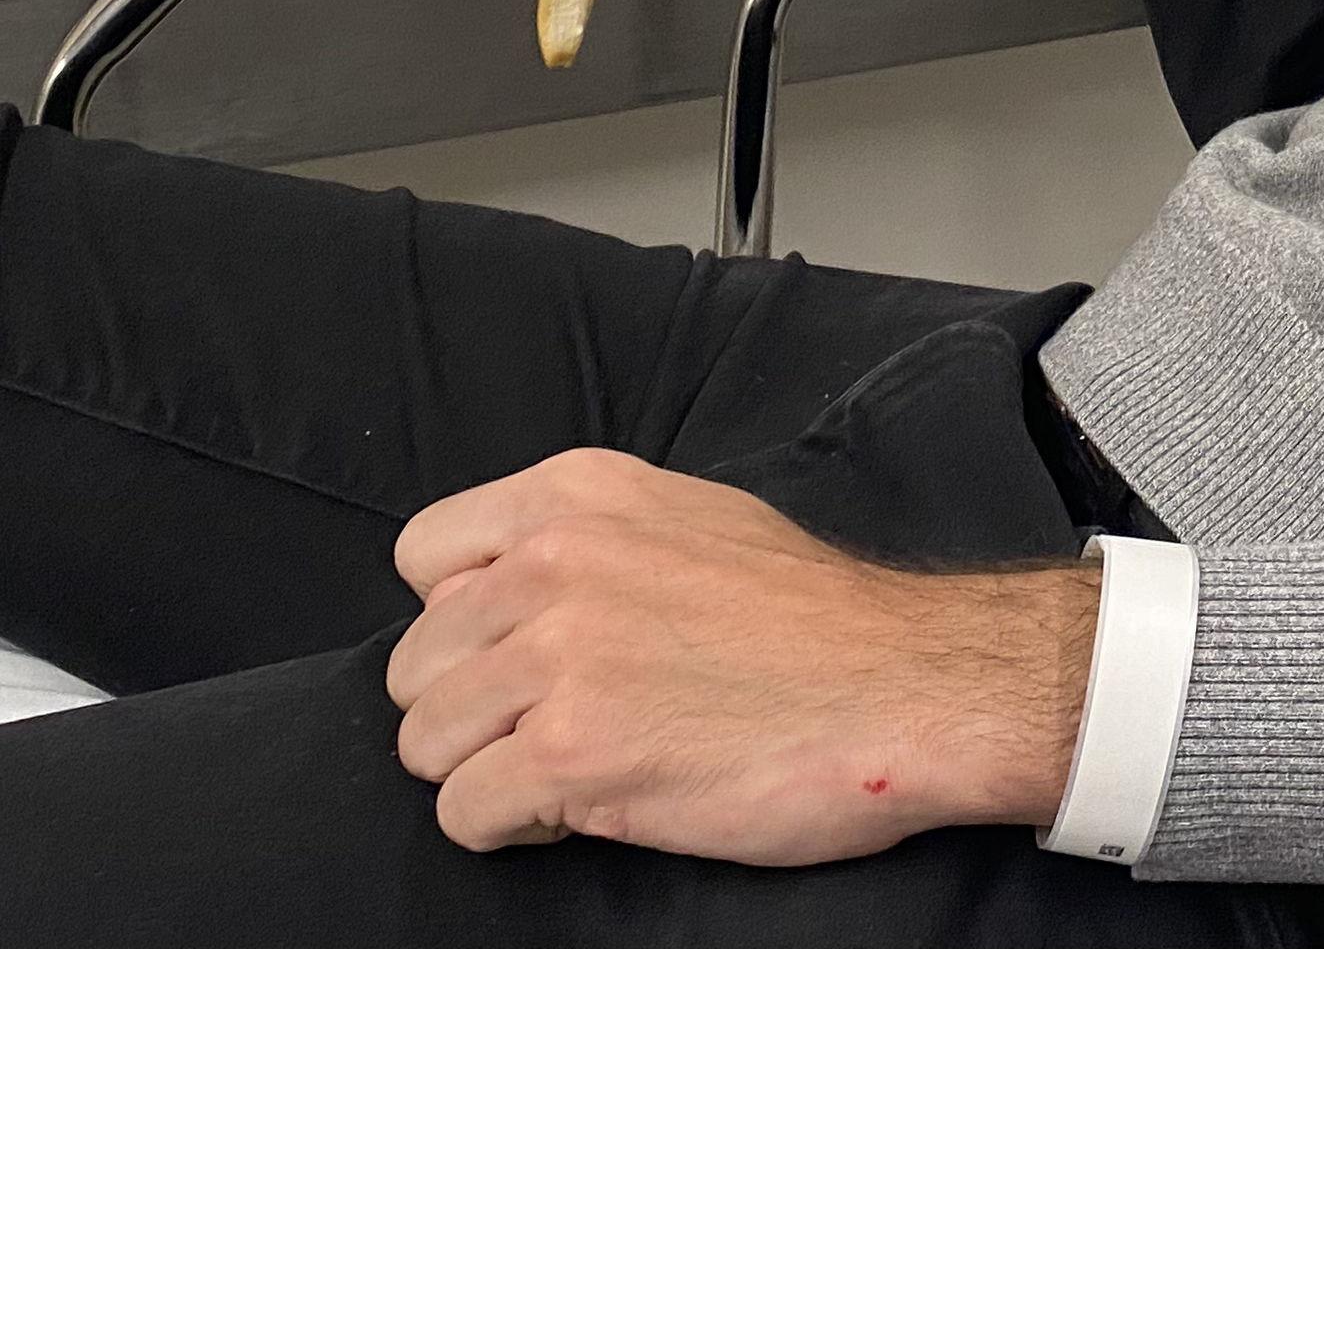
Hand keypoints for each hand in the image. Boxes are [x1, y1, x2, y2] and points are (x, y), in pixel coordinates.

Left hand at [383, 447, 1097, 861]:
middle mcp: (550, 564)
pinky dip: (515, 829)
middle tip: (555, 730)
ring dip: (488, 774)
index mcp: (575, 495)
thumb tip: (510, 592)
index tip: (517, 655)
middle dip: (474, 710)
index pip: (424, 556)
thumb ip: (588, 543)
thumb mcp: (690, 521)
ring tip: (573, 772)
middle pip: (417, 663)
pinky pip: (466, 814)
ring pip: (426, 742)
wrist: (907, 685)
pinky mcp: (569, 755)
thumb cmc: (818, 621)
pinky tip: (588, 809)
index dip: (465, 622)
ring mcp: (555, 659)